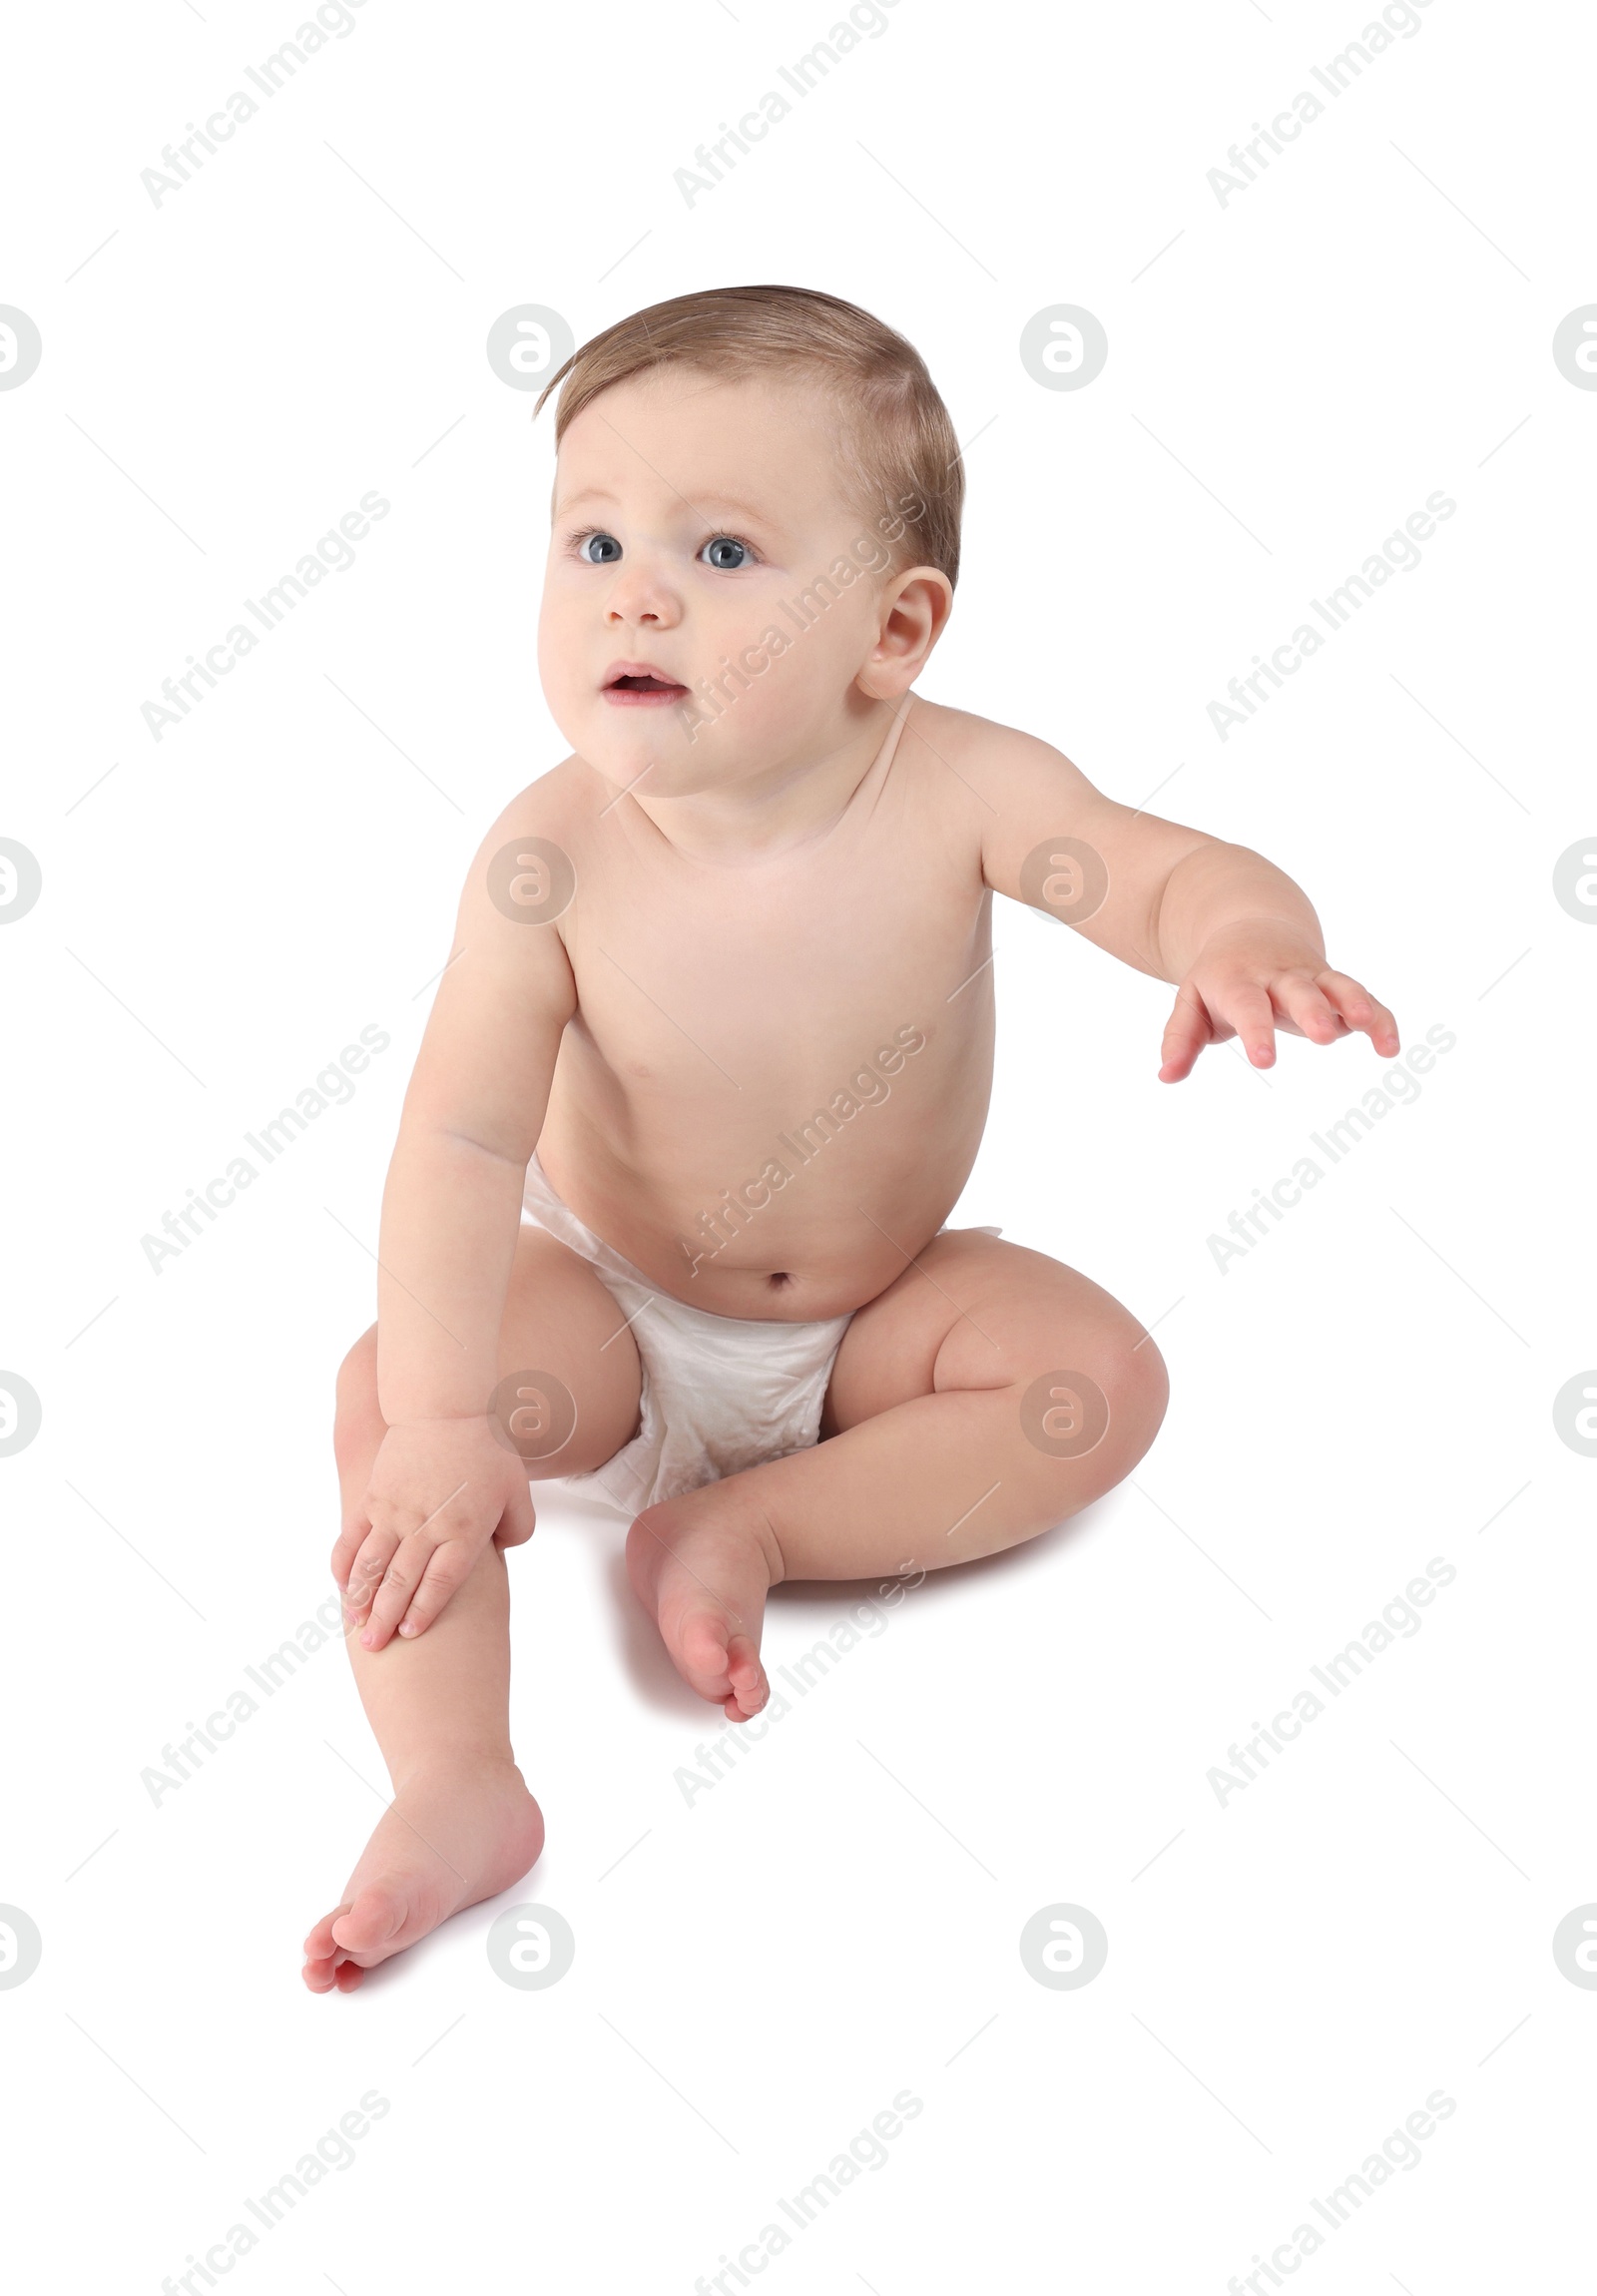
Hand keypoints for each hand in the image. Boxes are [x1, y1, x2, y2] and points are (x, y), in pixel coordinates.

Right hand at [332, 1417, 535, 1649]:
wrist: (445, 1408)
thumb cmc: (487, 1450)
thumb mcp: (517, 1492)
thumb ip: (518, 1530)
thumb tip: (503, 1554)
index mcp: (463, 1529)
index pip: (441, 1581)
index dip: (424, 1610)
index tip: (412, 1634)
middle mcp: (426, 1525)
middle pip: (403, 1581)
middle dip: (387, 1617)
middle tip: (375, 1646)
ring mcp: (395, 1511)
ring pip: (373, 1564)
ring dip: (362, 1597)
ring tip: (355, 1624)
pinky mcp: (374, 1497)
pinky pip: (354, 1536)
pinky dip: (346, 1563)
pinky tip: (343, 1586)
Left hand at [1158, 920, 1398, 1081]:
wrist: (1250, 926)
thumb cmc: (1219, 978)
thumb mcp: (1192, 1001)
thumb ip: (1180, 1038)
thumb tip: (1166, 1076)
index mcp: (1238, 980)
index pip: (1248, 1006)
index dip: (1257, 1031)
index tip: (1266, 1061)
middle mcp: (1279, 975)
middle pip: (1299, 991)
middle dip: (1312, 1012)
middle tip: (1323, 1037)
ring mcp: (1311, 977)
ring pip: (1338, 986)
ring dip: (1354, 1005)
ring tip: (1371, 1029)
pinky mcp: (1335, 984)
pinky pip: (1363, 998)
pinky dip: (1379, 1018)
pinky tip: (1390, 1047)